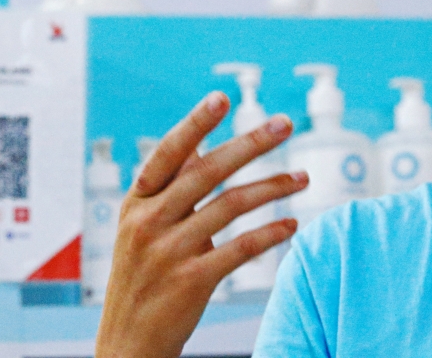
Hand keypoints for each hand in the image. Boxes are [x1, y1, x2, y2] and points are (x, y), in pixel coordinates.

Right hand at [94, 91, 308, 357]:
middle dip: (250, 143)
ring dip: (273, 187)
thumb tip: (200, 138)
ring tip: (304, 177)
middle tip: (285, 123)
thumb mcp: (142, 225)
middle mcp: (148, 222)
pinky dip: (271, 233)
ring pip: (230, 206)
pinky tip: (292, 223)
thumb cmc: (143, 275)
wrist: (128, 344)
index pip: (166, 154)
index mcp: (136, 202)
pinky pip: (241, 248)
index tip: (221, 97)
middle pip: (207, 172)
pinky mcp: (191, 281)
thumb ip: (171, 185)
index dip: (194, 124)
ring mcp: (168, 253)